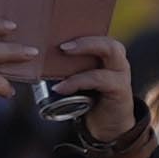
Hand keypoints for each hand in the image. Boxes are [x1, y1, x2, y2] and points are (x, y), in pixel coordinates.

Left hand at [43, 33, 139, 152]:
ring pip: (109, 51)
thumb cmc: (91, 101)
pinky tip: (61, 87)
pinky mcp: (120, 89)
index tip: (56, 30)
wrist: (109, 129)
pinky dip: (78, 81)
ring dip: (84, 50)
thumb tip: (37, 56)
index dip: (80, 28)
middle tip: (62, 44)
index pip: (98, 34)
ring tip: (62, 53)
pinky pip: (99, 78)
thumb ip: (68, 66)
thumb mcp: (79, 79)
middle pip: (107, 38)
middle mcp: (118, 60)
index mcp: (107, 54)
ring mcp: (121, 73)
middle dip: (85, 38)